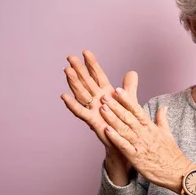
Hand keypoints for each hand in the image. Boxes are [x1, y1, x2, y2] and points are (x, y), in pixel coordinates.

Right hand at [60, 50, 135, 176]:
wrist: (126, 143)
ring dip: (74, 82)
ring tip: (66, 70)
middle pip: (86, 82)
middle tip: (70, 57)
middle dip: (79, 69)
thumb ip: (129, 87)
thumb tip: (131, 72)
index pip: (98, 76)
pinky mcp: (93, 122)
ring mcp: (93, 110)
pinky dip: (72, 105)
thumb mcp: (129, 102)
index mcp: (106, 94)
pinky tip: (64, 96)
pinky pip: (81, 112)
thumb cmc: (125, 122)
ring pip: (82, 94)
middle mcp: (97, 101)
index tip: (85, 52)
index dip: (92, 64)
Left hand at [98, 81, 195, 193]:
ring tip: (102, 109)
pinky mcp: (136, 157)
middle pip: (128, 117)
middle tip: (104, 96)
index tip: (118, 90)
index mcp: (151, 128)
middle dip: (116, 106)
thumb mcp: (168, 133)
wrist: (177, 172)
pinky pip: (124, 146)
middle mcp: (145, 134)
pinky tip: (106, 130)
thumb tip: (163, 107)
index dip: (127, 100)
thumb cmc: (172, 154)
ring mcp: (140, 145)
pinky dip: (115, 138)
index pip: (137, 110)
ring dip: (112, 119)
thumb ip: (162, 119)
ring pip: (124, 129)